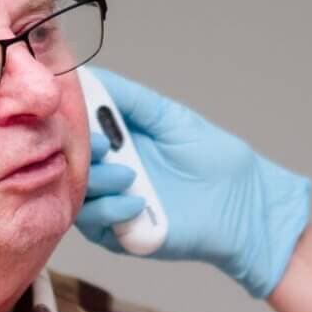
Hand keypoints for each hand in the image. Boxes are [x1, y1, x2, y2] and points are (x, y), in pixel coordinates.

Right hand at [76, 68, 311, 297]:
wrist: (244, 205)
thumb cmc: (215, 160)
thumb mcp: (170, 118)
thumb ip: (131, 99)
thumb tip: (88, 76)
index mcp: (114, 139)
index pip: (74, 126)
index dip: (70, 117)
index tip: (72, 108)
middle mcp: (106, 169)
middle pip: (67, 159)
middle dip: (79, 150)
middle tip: (104, 145)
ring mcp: (111, 202)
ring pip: (75, 192)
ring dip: (96, 181)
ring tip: (129, 175)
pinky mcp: (119, 235)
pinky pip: (94, 224)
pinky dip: (110, 211)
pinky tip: (138, 203)